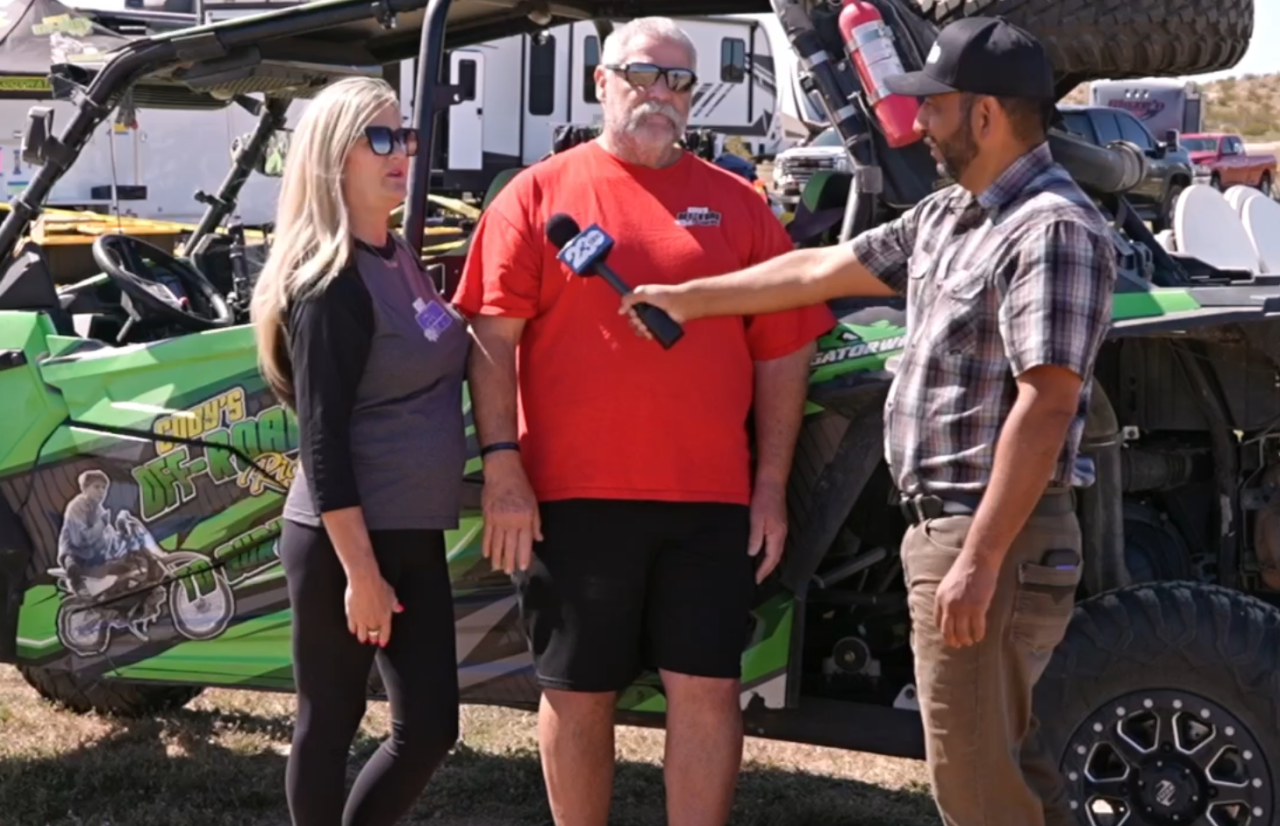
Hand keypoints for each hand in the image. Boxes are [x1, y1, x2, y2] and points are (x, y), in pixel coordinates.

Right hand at [345, 571, 401, 646]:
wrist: (364, 581)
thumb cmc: (378, 586)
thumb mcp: (391, 595)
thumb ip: (395, 604)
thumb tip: (399, 608)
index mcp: (385, 617)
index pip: (385, 633)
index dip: (383, 639)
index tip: (382, 642)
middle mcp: (373, 621)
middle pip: (373, 635)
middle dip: (373, 638)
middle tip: (372, 640)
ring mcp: (361, 620)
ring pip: (362, 635)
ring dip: (363, 637)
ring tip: (363, 638)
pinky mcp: (351, 616)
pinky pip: (351, 628)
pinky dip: (353, 630)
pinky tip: (354, 630)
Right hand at [481, 451, 542, 574]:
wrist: (503, 473)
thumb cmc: (521, 486)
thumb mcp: (534, 504)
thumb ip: (536, 523)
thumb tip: (539, 538)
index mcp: (525, 518)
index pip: (525, 542)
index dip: (524, 556)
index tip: (523, 566)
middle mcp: (511, 521)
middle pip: (510, 545)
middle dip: (509, 561)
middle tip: (508, 572)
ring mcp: (497, 519)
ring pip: (497, 543)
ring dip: (497, 557)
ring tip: (497, 567)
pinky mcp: (487, 516)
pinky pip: (487, 534)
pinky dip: (486, 545)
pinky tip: (487, 554)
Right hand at [618, 284, 690, 340]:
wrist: (680, 303)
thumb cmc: (665, 295)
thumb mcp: (643, 292)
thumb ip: (629, 298)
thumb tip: (620, 311)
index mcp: (642, 301)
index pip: (629, 311)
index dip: (629, 314)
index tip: (633, 313)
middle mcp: (647, 310)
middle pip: (633, 321)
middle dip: (634, 323)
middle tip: (640, 322)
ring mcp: (653, 319)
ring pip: (640, 329)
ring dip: (639, 331)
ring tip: (646, 328)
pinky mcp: (659, 327)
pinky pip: (649, 334)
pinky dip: (647, 335)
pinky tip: (649, 334)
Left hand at [748, 481, 787, 583]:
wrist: (771, 483)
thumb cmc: (763, 500)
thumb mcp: (756, 519)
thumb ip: (755, 538)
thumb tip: (752, 554)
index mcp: (777, 535)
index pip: (771, 558)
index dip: (764, 570)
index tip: (756, 579)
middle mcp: (782, 534)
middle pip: (776, 557)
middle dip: (767, 569)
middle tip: (758, 578)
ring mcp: (781, 529)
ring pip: (776, 551)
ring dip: (769, 562)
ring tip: (760, 569)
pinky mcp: (778, 524)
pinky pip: (775, 544)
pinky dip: (769, 552)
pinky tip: (762, 552)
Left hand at [933, 551, 999, 647]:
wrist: (977, 560)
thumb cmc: (965, 569)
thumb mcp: (949, 584)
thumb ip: (948, 598)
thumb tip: (951, 612)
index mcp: (940, 598)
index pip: (938, 621)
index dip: (944, 631)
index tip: (949, 635)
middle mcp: (948, 605)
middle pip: (947, 631)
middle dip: (953, 641)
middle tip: (958, 645)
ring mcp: (963, 607)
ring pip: (962, 633)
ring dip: (966, 640)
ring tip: (970, 641)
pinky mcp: (977, 608)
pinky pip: (976, 628)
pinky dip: (978, 634)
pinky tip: (980, 636)